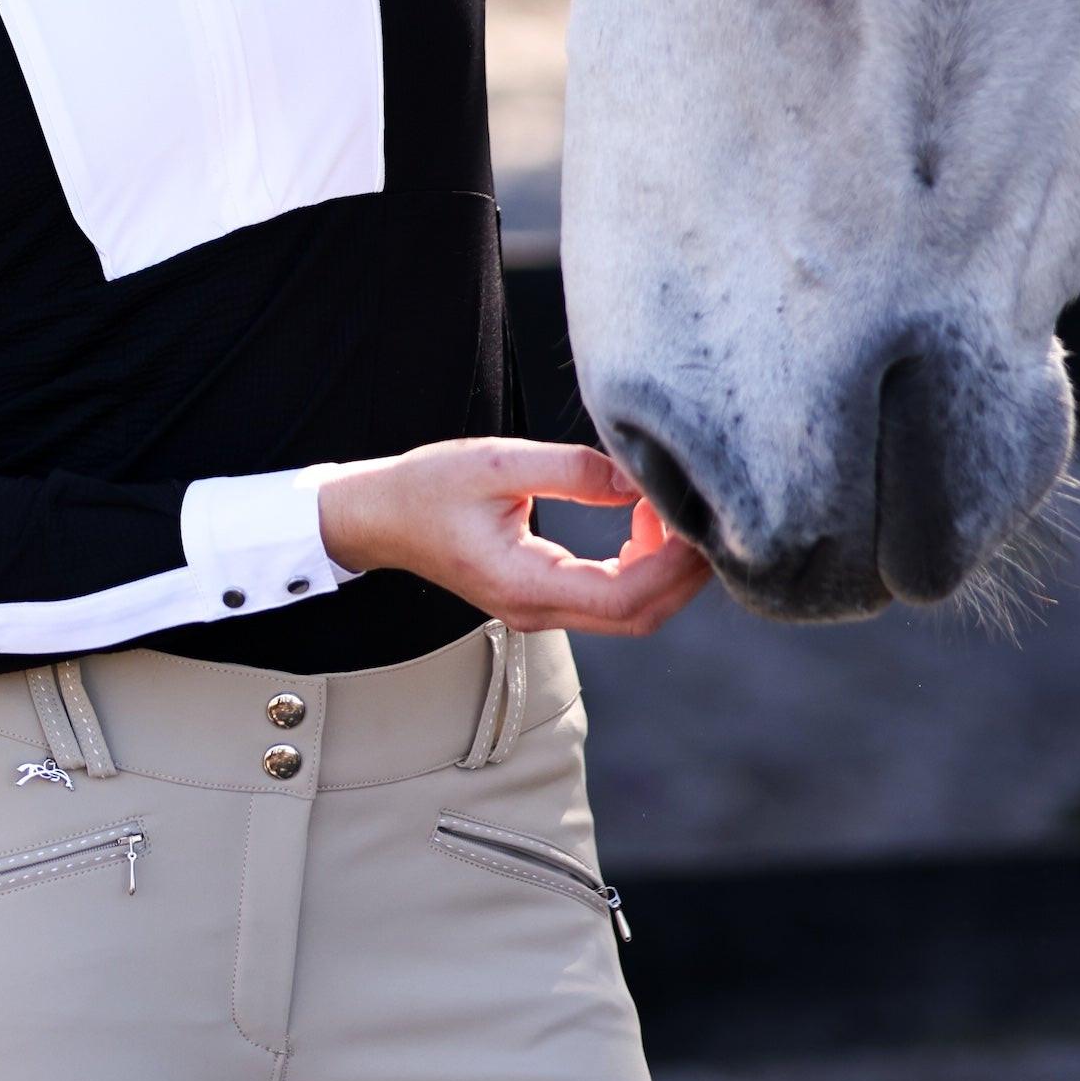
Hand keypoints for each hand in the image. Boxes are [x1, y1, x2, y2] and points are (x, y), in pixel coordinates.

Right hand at [317, 437, 712, 638]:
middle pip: (639, 617)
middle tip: (699, 516)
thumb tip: (638, 479)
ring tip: (666, 511)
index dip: (672, 566)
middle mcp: (537, 610)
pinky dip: (640, 567)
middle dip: (682, 573)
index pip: (624, 598)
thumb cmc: (427, 488)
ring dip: (663, 570)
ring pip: (630, 613)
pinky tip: (641, 523)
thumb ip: (573, 469)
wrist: (380, 517)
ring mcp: (541, 610)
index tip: (691, 519)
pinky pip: (610, 597)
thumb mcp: (498, 462)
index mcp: (525, 584)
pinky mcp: (543, 597)